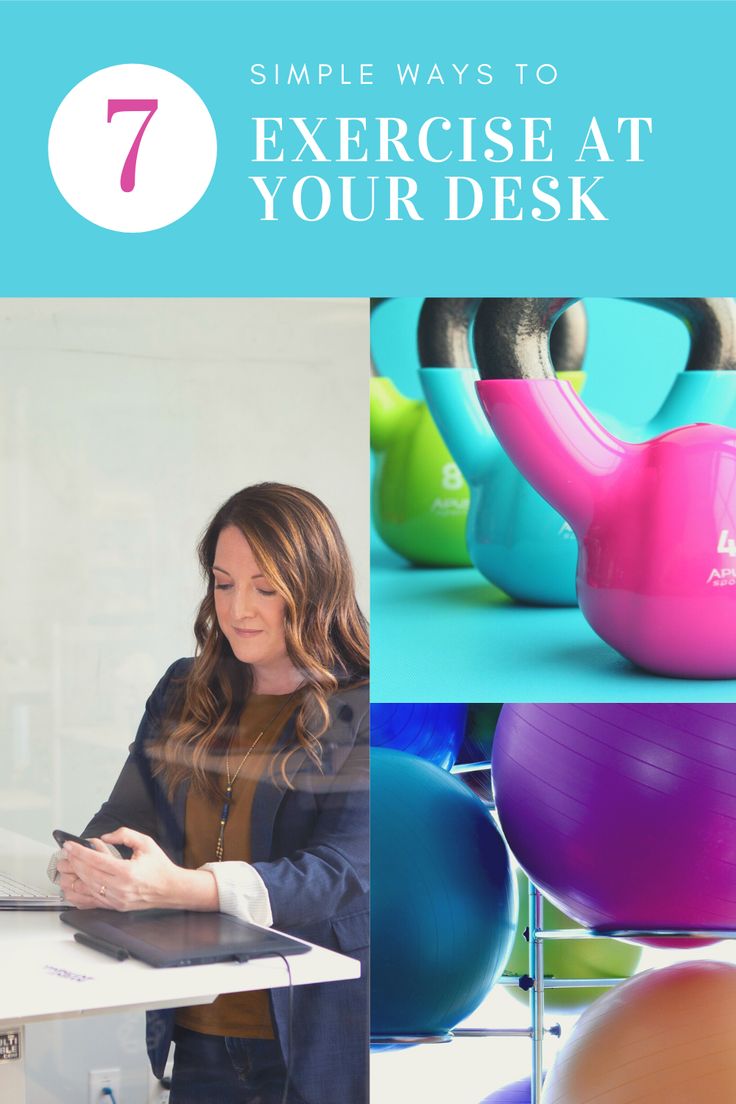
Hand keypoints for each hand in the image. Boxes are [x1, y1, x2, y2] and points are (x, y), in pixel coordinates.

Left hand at [57, 828, 217, 912]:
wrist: (170, 888)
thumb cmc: (159, 866)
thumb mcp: (146, 843)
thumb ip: (125, 834)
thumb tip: (105, 837)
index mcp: (127, 871)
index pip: (96, 861)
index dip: (80, 852)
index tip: (70, 846)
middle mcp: (120, 888)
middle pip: (88, 875)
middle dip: (73, 863)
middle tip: (63, 855)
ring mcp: (116, 899)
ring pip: (87, 890)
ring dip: (72, 879)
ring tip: (64, 870)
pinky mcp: (115, 906)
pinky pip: (91, 902)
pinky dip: (78, 896)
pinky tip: (70, 889)